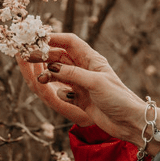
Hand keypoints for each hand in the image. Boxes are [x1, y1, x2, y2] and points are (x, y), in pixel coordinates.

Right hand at [24, 33, 159, 148]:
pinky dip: (56, 89)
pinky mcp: (80, 98)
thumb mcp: (95, 83)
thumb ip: (73, 74)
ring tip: (39, 78)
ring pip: (59, 73)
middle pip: (61, 57)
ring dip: (48, 73)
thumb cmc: (119, 98)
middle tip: (29, 57)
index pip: (70, 42)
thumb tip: (51, 67)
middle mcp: (86, 69)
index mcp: (93, 60)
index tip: (37, 38)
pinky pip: (63, 90)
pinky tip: (55, 92)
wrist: (130, 122)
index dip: (54, 38)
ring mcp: (82, 84)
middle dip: (45, 55)